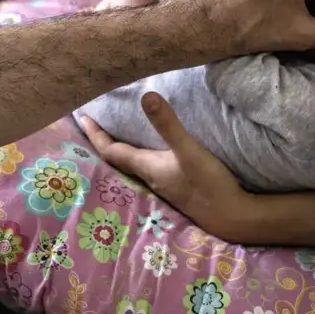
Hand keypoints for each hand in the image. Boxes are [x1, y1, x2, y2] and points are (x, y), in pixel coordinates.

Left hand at [79, 93, 251, 238]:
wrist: (232, 217)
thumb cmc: (209, 184)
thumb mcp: (189, 150)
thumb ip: (168, 124)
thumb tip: (146, 96)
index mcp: (147, 166)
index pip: (111, 150)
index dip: (95, 134)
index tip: (82, 117)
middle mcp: (150, 176)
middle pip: (118, 158)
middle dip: (104, 140)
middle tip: (94, 124)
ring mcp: (163, 183)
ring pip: (133, 164)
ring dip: (122, 148)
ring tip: (117, 132)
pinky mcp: (177, 186)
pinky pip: (149, 167)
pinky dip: (141, 154)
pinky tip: (151, 150)